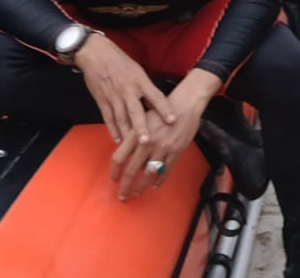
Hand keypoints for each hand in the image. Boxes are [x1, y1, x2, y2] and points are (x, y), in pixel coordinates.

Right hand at [74, 32, 174, 144]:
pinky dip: (113, 129)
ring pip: (121, 118)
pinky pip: (108, 117)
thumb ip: (146, 87)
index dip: (164, 109)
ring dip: (127, 133)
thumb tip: (157, 104)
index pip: (155, 96)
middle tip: (148, 141)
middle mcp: (128, 90)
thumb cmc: (121, 61)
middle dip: (142, 128)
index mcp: (140, 81)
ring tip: (134, 146)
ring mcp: (113, 96)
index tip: (173, 120)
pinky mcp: (101, 100)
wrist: (96, 54)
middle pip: (136, 111)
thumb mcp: (138, 71)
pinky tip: (118, 139)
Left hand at [112, 68, 221, 200]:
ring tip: (137, 192)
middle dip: (126, 186)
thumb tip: (127, 155)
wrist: (185, 103)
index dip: (114, 171)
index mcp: (136, 134)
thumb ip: (134, 137)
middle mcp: (148, 142)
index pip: (119, 157)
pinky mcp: (176, 150)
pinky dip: (160, 180)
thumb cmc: (162, 110)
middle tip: (123, 196)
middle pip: (131, 170)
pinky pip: (166, 170)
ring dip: (141, 186)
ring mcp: (163, 147)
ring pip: (148, 173)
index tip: (113, 180)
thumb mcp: (143, 120)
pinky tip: (155, 184)